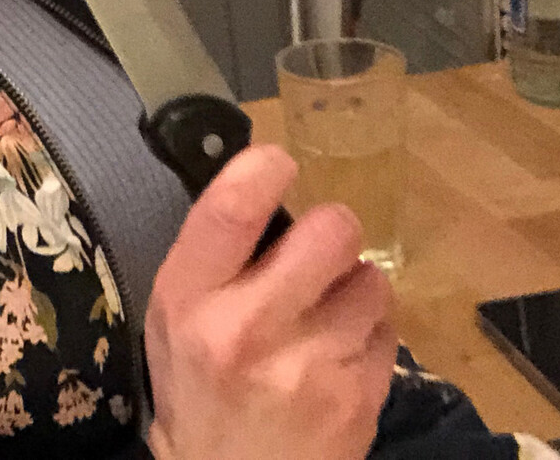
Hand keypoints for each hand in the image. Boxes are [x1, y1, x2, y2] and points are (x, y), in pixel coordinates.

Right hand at [144, 145, 395, 459]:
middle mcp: (249, 328)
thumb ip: (209, 257)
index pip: (233, 208)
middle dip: (332, 231)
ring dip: (355, 287)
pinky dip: (370, 332)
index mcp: (191, 300)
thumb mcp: (170, 321)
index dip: (266, 167)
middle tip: (319, 250)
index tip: (280, 163)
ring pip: (370, 279)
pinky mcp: (360, 397)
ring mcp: (313, 365)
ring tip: (327, 314)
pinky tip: (340, 354)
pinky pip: (389, 328)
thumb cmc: (197, 392)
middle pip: (330, 231)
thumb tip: (261, 187)